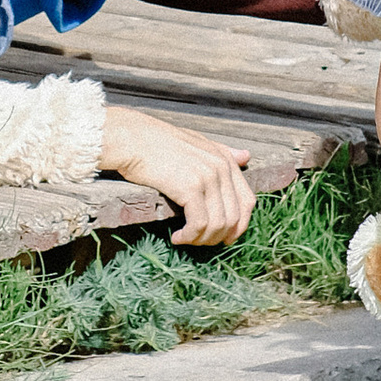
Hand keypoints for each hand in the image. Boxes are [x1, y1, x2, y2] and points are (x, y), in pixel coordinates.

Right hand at [98, 104, 255, 245]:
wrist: (132, 138)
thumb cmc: (158, 142)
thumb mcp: (197, 142)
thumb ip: (223, 152)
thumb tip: (247, 156)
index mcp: (225, 159)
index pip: (248, 201)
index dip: (239, 226)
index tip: (224, 238)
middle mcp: (221, 167)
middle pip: (235, 217)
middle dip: (219, 237)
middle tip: (199, 242)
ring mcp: (207, 177)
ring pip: (218, 224)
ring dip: (202, 239)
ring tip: (185, 239)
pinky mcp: (190, 187)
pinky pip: (199, 223)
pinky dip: (189, 236)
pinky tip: (176, 237)